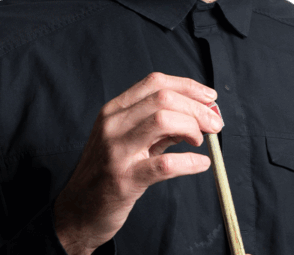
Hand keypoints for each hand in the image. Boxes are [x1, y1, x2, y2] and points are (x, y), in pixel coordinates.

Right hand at [53, 72, 222, 254]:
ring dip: (192, 127)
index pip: (155, 83)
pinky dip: (189, 162)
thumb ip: (159, 126)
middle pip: (163, 99)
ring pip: (162, 120)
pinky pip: (164, 164)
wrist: (77, 210)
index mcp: (114, 110)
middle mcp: (113, 125)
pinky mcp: (124, 181)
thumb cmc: (107, 171)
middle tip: (215, 123)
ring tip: (200, 141)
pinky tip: (201, 164)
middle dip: (197, 108)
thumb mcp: (128, 139)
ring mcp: (116, 151)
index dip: (187, 86)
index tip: (210, 97)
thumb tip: (198, 115)